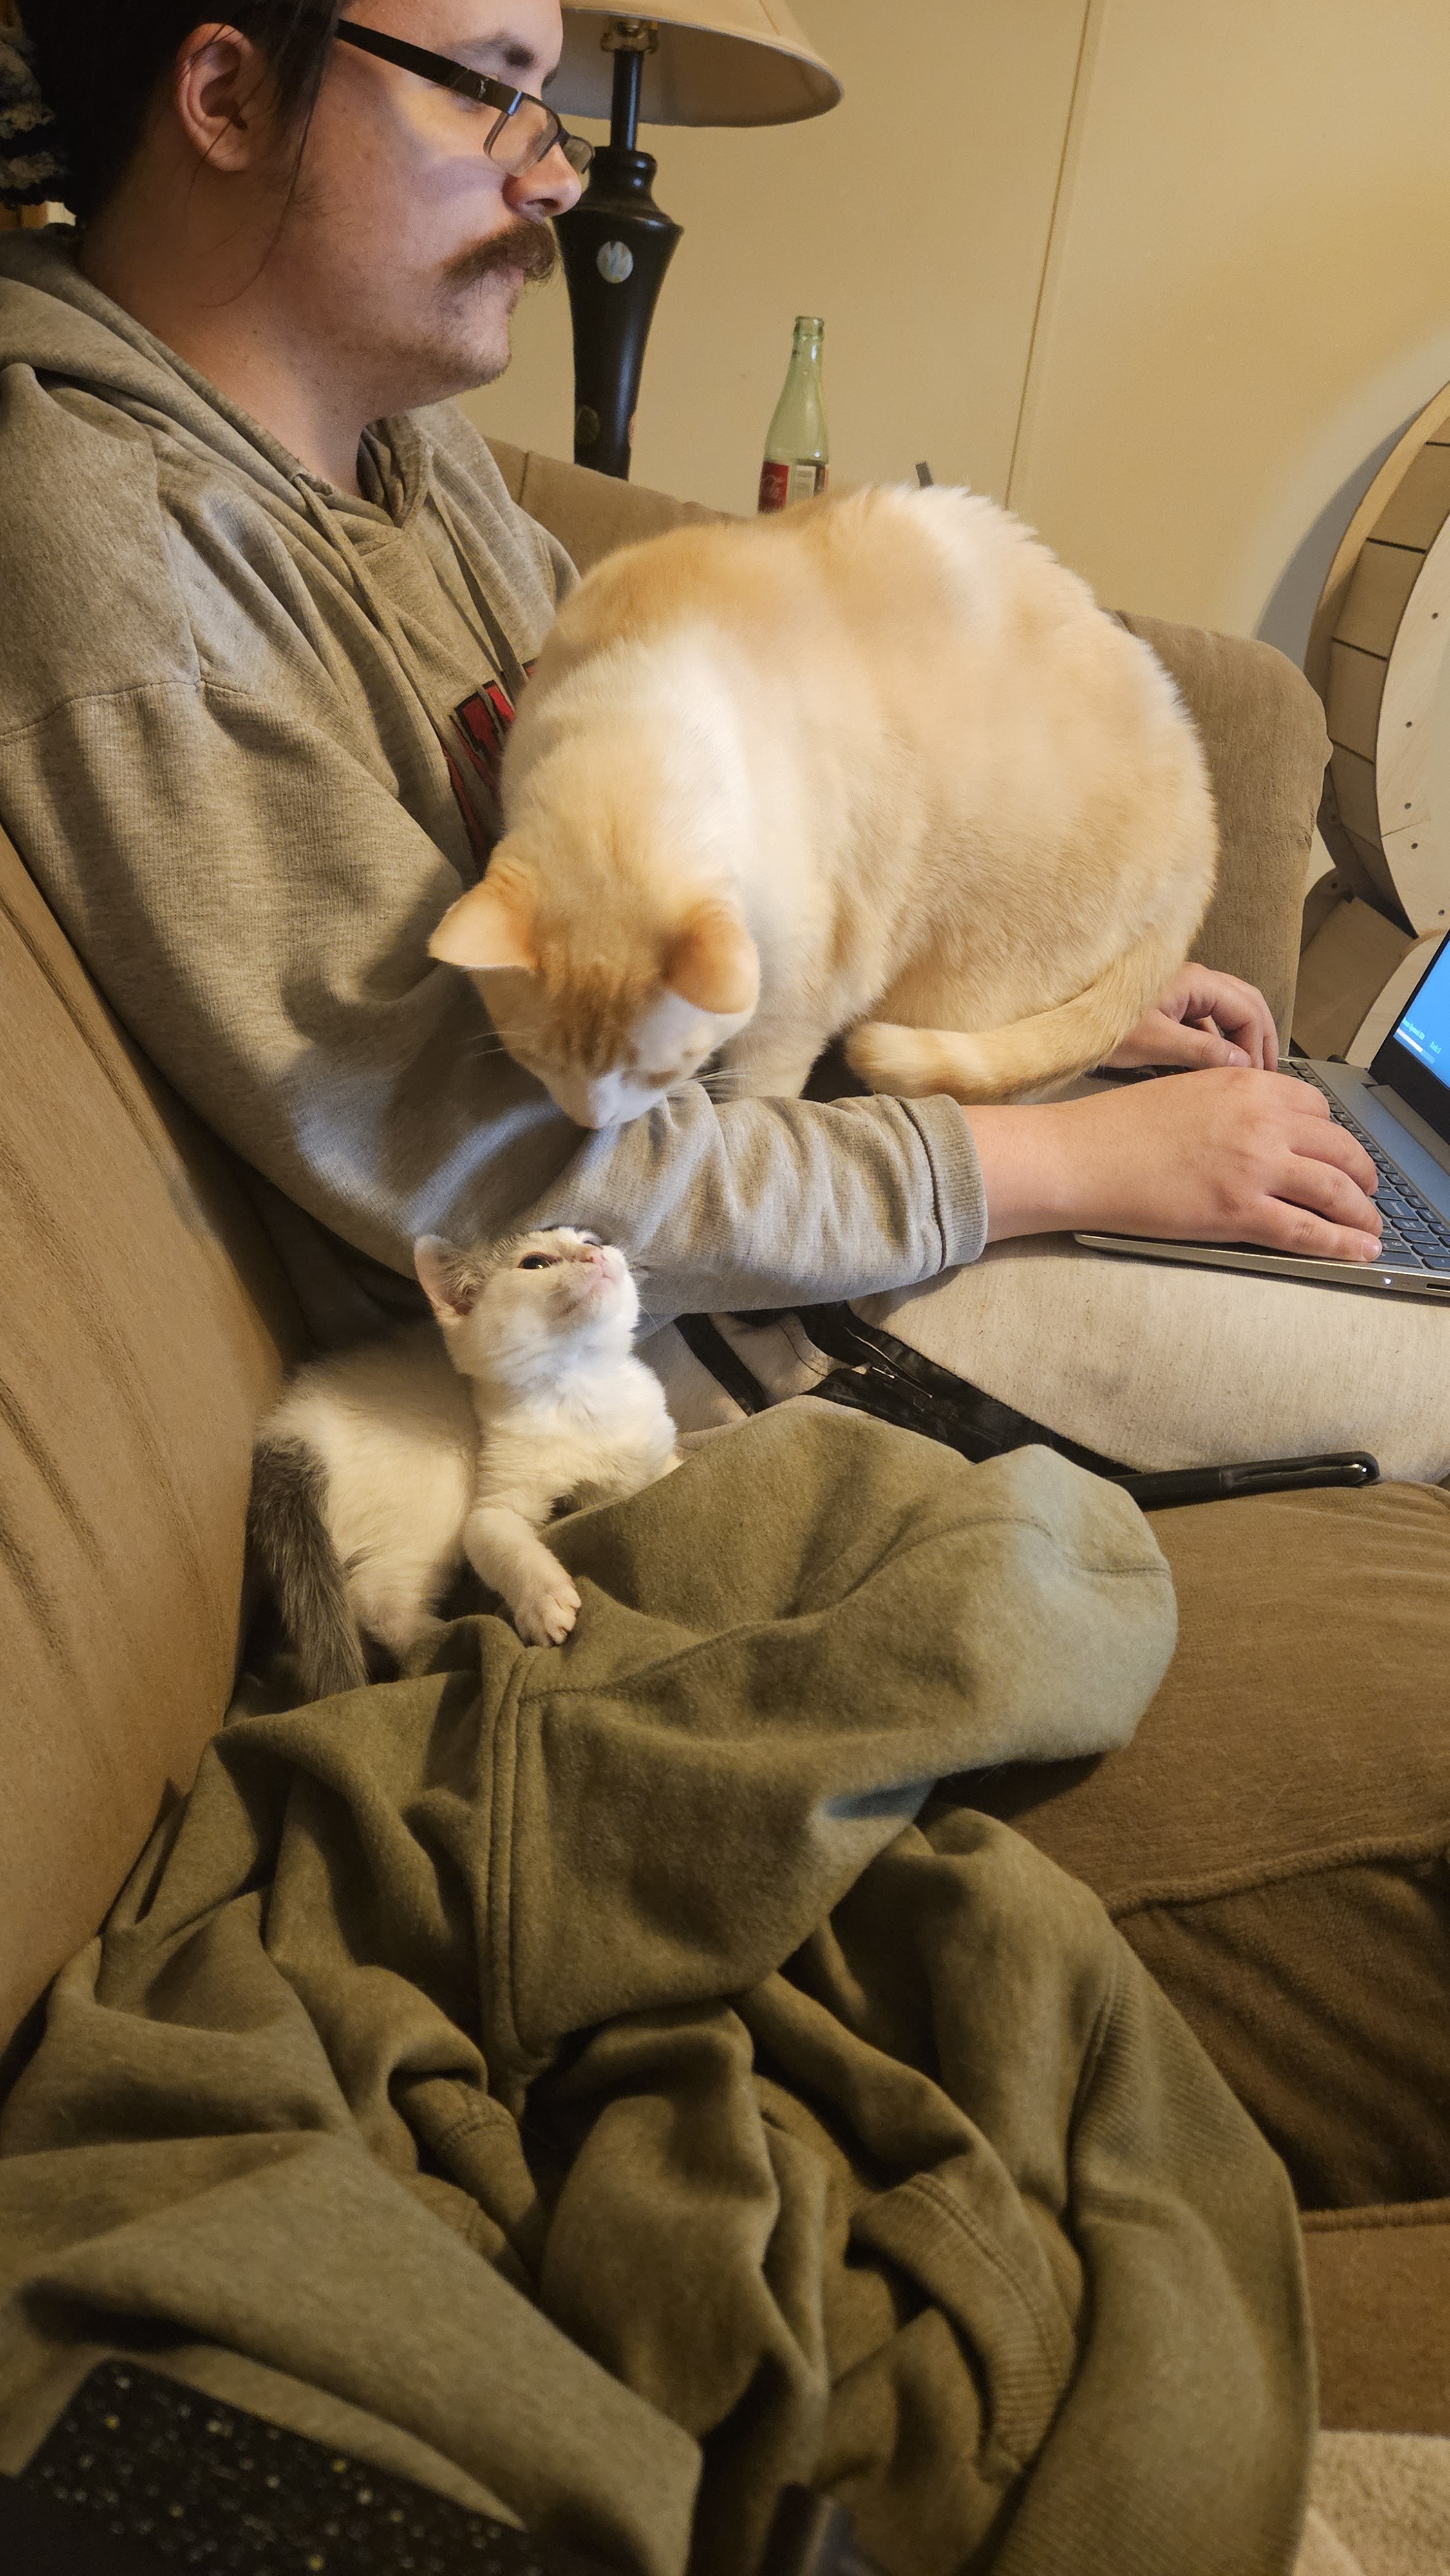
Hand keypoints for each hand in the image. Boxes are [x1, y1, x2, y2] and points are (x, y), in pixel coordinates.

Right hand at [968, 1067, 1381, 1262]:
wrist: (1078, 1157)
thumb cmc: (1115, 1129)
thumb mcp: (1185, 1094)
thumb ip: (1231, 1105)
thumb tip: (1259, 1133)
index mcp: (1246, 1085)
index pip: (1316, 1107)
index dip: (1333, 1134)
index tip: (1336, 1151)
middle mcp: (1260, 1120)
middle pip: (1338, 1146)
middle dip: (1362, 1173)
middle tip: (1366, 1190)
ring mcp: (1254, 1165)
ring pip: (1336, 1189)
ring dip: (1362, 1210)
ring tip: (1370, 1225)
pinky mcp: (1239, 1210)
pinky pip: (1309, 1229)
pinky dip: (1343, 1242)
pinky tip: (1358, 1249)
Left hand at [1104, 966, 1278, 1072]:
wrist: (1062, 1019)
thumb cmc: (1098, 1022)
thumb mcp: (1155, 1043)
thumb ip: (1201, 1053)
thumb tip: (1241, 1063)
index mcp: (1194, 981)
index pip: (1247, 1009)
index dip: (1257, 1044)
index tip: (1257, 1075)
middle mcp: (1193, 981)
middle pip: (1245, 1005)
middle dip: (1259, 1038)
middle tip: (1267, 1072)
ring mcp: (1181, 992)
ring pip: (1225, 1015)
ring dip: (1237, 1042)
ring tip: (1243, 1074)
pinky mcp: (1168, 1006)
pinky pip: (1203, 1023)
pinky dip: (1214, 1044)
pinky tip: (1211, 1069)